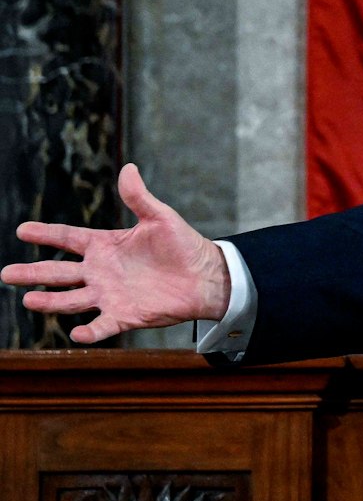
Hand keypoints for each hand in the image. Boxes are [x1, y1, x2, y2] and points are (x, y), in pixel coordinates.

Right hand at [2, 164, 230, 342]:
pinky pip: (102, 325)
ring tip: (29, 299)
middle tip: (6, 273)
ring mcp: (109, 295)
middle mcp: (100, 271)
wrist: (206, 276)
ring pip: (71, 299)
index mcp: (105, 245)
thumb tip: (128, 168)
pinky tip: (76, 332)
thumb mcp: (160, 217)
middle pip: (58, 272)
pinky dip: (89, 331)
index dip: (45, 234)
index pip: (68, 238)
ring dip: (51, 301)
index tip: (22, 230)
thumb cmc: (183, 245)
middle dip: (32, 272)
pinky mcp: (125, 315)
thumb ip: (139, 197)